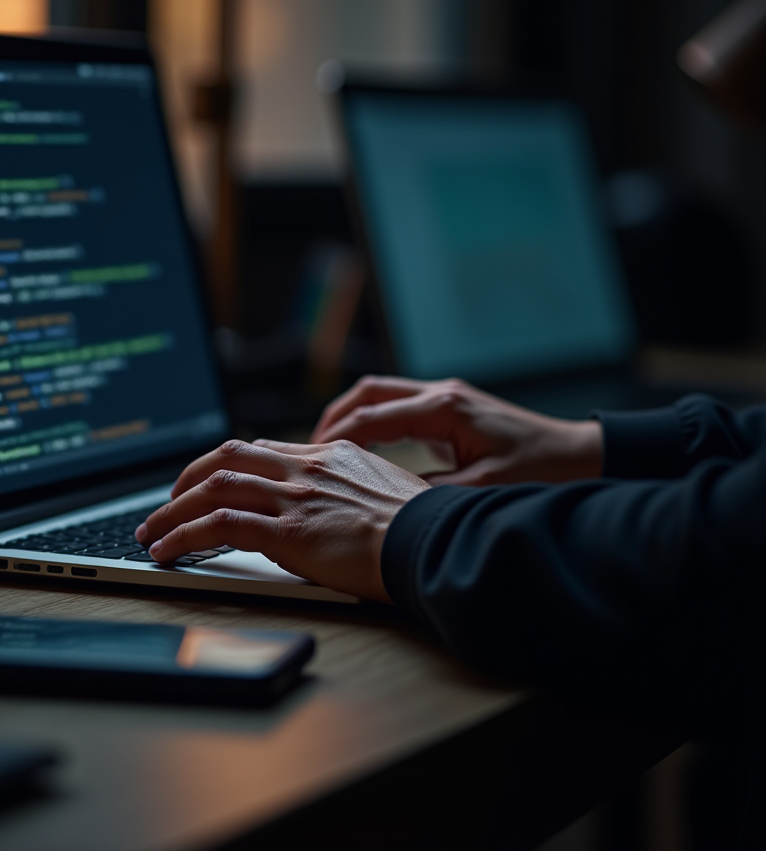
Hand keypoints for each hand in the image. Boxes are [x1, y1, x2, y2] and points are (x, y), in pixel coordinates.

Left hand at [135, 438, 429, 600]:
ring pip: (213, 488)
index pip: (258, 448)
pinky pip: (220, 527)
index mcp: (329, 453)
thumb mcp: (382, 489)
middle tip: (166, 502)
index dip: (222, 464)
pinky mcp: (289, 533)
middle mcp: (305, 467)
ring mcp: (295, 498)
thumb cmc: (421, 525)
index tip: (205, 481)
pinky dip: (185, 536)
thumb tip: (329, 504)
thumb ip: (347, 487)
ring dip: (172, 510)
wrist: (438, 542)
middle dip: (185, 479)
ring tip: (151, 531)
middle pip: (226, 458)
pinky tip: (168, 551)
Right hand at [311, 376, 602, 485]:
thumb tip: (384, 501)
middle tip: (312, 448)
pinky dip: (375, 421)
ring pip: (382, 394)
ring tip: (329, 447)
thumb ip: (430, 495)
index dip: (338, 439)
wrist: (582, 455)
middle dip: (335, 417)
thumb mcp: (480, 491)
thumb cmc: (540, 472)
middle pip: (369, 393)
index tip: (313, 458)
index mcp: (443, 409)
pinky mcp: (453, 407)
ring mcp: (446, 396)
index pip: (372, 418)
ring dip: (353, 416)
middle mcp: (441, 394)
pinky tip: (366, 448)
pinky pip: (400, 406)